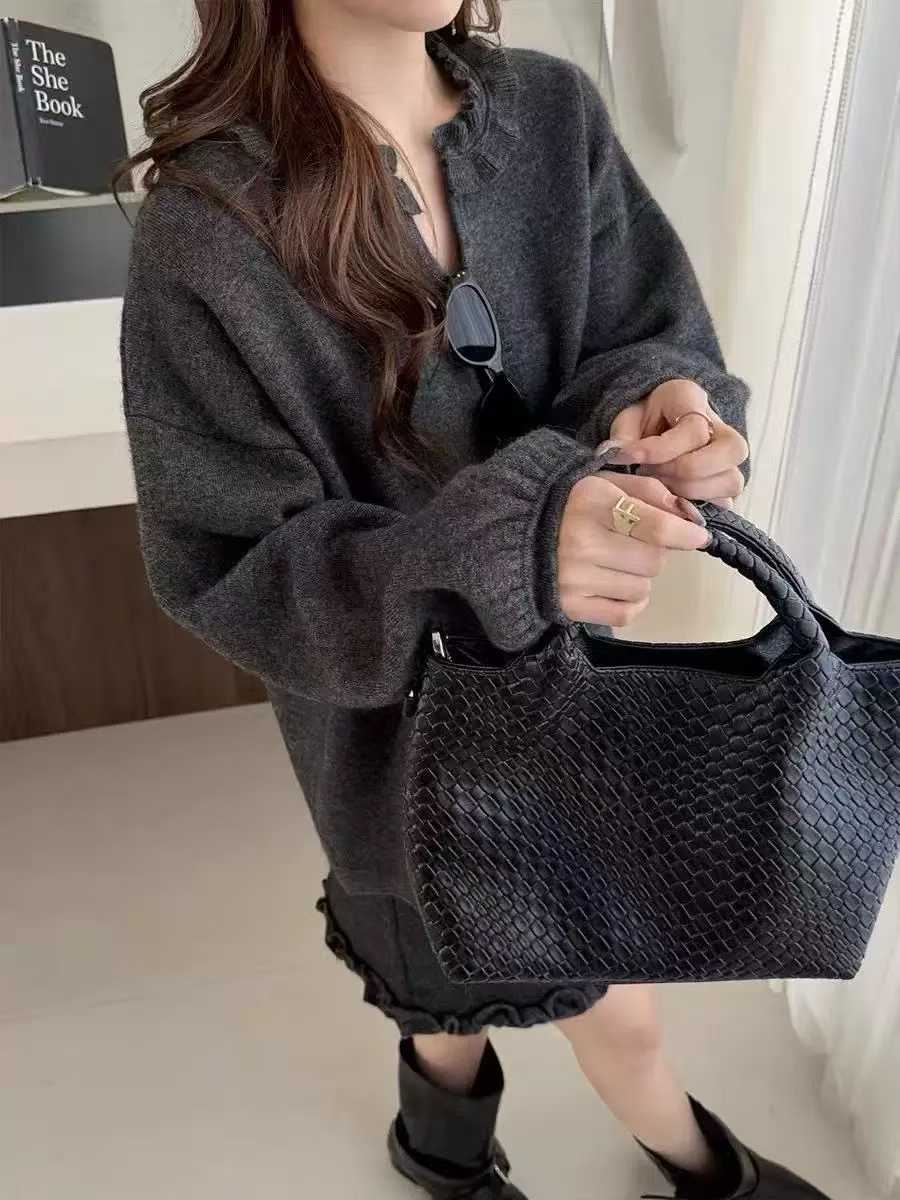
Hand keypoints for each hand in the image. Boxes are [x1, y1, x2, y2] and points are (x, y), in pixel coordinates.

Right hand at [556, 471, 710, 626]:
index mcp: (591, 501)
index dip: (686, 533)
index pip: (657, 526)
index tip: (697, 536)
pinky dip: (630, 602)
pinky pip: (626, 613)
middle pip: (654, 560)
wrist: (513, 535)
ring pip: (643, 588)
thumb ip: (649, 491)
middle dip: (653, 552)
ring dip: (638, 577)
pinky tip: (613, 586)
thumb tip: (689, 518)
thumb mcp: (603, 482)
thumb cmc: (568, 505)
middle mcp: (581, 541)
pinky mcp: (570, 606)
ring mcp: (574, 578)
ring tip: (614, 562)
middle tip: (631, 543)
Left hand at [601, 379, 748, 507]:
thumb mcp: (626, 421)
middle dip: (683, 471)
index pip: (695, 429)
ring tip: (659, 487)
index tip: (629, 457)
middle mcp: (722, 428)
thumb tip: (617, 455)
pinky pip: (725, 502)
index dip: (659, 449)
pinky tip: (670, 502)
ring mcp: (729, 459)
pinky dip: (698, 507)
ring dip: (691, 492)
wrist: (651, 428)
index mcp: (692, 400)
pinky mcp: (725, 485)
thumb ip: (623, 436)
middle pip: (730, 451)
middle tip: (649, 473)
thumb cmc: (640, 423)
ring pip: (731, 481)